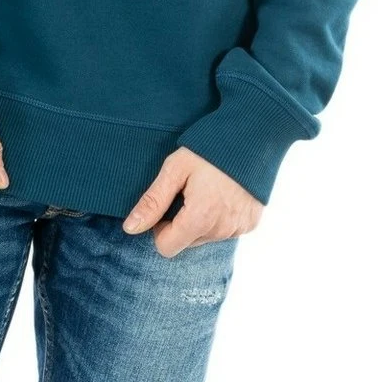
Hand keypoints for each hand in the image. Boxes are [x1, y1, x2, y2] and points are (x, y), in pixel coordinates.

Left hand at [121, 148, 263, 256]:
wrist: (252, 134)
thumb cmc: (208, 148)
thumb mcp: (175, 168)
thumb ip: (153, 201)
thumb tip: (130, 228)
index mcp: (200, 219)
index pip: (166, 248)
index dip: (160, 228)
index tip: (168, 202)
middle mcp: (221, 231)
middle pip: (187, 242)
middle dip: (182, 222)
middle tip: (189, 189)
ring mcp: (239, 229)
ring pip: (207, 236)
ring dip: (202, 219)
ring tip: (208, 187)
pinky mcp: (251, 223)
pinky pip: (227, 230)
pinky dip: (221, 216)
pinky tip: (224, 191)